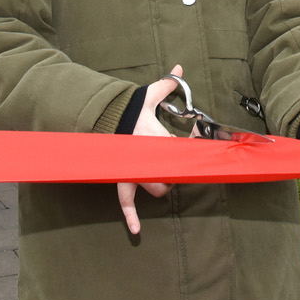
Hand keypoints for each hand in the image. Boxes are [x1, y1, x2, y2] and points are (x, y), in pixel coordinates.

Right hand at [117, 66, 182, 235]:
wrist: (103, 119)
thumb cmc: (128, 108)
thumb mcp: (147, 95)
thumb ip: (166, 84)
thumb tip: (179, 67)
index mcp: (156, 139)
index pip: (181, 152)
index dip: (192, 150)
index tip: (195, 143)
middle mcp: (147, 159)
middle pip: (173, 176)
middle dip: (178, 172)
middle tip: (178, 163)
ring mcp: (134, 172)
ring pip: (157, 189)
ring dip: (163, 186)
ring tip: (165, 176)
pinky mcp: (122, 180)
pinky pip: (126, 202)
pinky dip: (131, 218)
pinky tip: (137, 231)